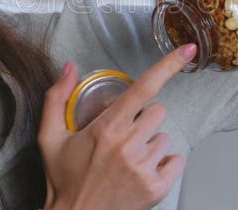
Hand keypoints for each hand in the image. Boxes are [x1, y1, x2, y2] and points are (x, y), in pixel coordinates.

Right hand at [39, 44, 196, 209]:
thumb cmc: (64, 181)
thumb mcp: (49, 138)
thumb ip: (57, 98)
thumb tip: (69, 67)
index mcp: (107, 128)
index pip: (145, 87)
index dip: (169, 65)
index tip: (188, 50)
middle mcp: (129, 145)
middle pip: (158, 111)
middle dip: (143, 120)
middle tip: (123, 137)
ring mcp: (145, 167)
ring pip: (166, 137)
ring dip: (151, 144)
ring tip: (128, 160)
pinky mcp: (157, 188)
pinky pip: (177, 161)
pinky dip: (165, 164)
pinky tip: (143, 171)